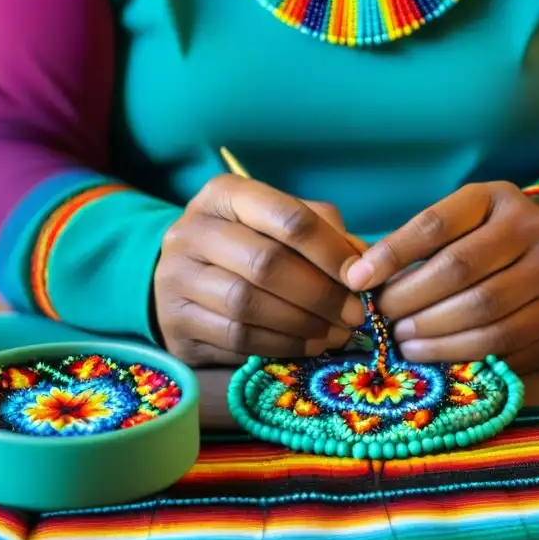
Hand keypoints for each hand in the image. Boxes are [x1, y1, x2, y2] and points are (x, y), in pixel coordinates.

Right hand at [154, 174, 365, 365]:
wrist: (182, 278)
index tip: (360, 278)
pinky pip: (236, 337)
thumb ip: (324, 233)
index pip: (287, 218)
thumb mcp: (280, 224)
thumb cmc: (246, 245)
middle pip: (267, 263)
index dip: (330, 251)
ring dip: (303, 324)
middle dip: (321, 294)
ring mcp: (175, 277)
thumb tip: (364, 265)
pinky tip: (308, 344)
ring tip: (335, 333)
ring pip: (249, 304)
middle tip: (353, 315)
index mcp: (224, 194)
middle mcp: (191, 230)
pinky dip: (281, 344)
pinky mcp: (175, 322)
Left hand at [343, 182, 538, 372]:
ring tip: (405, 343)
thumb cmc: (485, 240)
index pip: (435, 225)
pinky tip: (439, 360)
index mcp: (498, 198)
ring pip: (484, 317)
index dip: (391, 254)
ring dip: (434, 338)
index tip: (357, 281)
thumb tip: (358, 279)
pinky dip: (465, 358)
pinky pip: (508, 349)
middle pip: (459, 273)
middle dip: (410, 302)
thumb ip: (413, 244)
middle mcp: (535, 231)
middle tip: (384, 322)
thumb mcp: (456, 223)